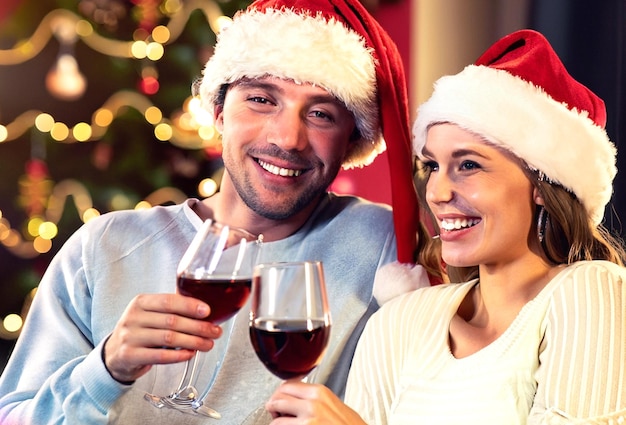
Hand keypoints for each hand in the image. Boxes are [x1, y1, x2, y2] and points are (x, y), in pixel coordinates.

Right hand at [103, 293, 221, 382]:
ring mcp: (129, 336)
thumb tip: (206, 313)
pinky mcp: (128, 355)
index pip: (168, 301)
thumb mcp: (150, 314)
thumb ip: (172, 310)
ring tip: (208, 344)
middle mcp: (133, 317)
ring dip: (193, 342)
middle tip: (215, 331)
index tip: (207, 311)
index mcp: (141, 302)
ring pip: (168, 338)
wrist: (113, 354)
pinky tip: (191, 354)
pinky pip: (159, 356)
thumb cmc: (140, 331)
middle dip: (198, 327)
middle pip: (172, 321)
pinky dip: (178, 356)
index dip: (189, 305)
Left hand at [265, 381, 365, 423]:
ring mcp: (308, 419)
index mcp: (320, 392)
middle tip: (279, 416)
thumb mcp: (335, 406)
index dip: (280, 395)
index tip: (281, 403)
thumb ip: (316, 399)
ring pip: (276, 417)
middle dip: (275, 408)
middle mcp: (313, 402)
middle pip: (278, 397)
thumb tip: (296, 399)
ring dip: (277, 422)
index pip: (287, 385)